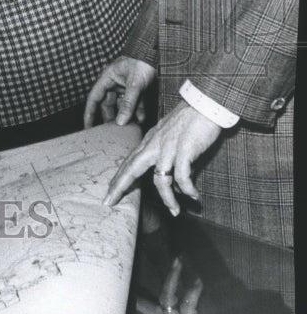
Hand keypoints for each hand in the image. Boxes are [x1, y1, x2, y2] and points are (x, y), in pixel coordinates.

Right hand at [84, 56, 155, 127]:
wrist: (156, 53)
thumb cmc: (142, 63)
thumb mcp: (134, 85)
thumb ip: (128, 104)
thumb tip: (121, 122)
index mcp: (107, 78)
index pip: (94, 98)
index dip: (89, 113)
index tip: (87, 127)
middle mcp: (113, 83)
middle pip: (107, 104)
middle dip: (111, 117)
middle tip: (112, 132)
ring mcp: (124, 86)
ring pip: (121, 105)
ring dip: (126, 115)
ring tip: (129, 128)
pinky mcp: (135, 88)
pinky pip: (133, 103)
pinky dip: (137, 111)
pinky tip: (140, 119)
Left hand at [103, 101, 222, 214]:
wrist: (204, 103)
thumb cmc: (189, 119)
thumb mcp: (171, 136)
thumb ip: (167, 156)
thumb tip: (173, 181)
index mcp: (150, 141)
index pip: (129, 162)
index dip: (119, 178)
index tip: (109, 192)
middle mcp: (155, 144)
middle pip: (131, 168)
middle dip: (119, 186)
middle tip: (110, 202)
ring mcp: (168, 147)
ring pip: (160, 178)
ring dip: (167, 198)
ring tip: (174, 210)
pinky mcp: (185, 149)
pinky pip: (182, 176)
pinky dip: (187, 189)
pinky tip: (194, 196)